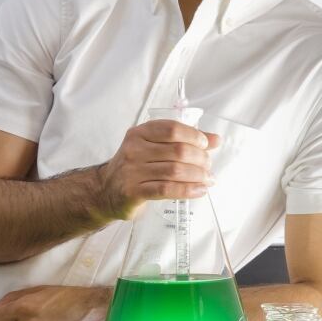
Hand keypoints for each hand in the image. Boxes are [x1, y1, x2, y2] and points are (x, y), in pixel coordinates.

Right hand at [97, 120, 220, 220]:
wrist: (105, 190)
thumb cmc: (135, 167)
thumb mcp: (154, 148)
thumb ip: (183, 141)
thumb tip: (215, 139)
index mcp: (140, 133)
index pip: (172, 129)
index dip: (194, 136)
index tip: (206, 145)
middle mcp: (134, 149)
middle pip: (177, 151)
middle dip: (200, 159)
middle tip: (209, 166)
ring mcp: (132, 171)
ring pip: (174, 171)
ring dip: (197, 176)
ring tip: (208, 180)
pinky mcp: (133, 192)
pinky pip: (166, 189)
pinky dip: (187, 190)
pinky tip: (199, 191)